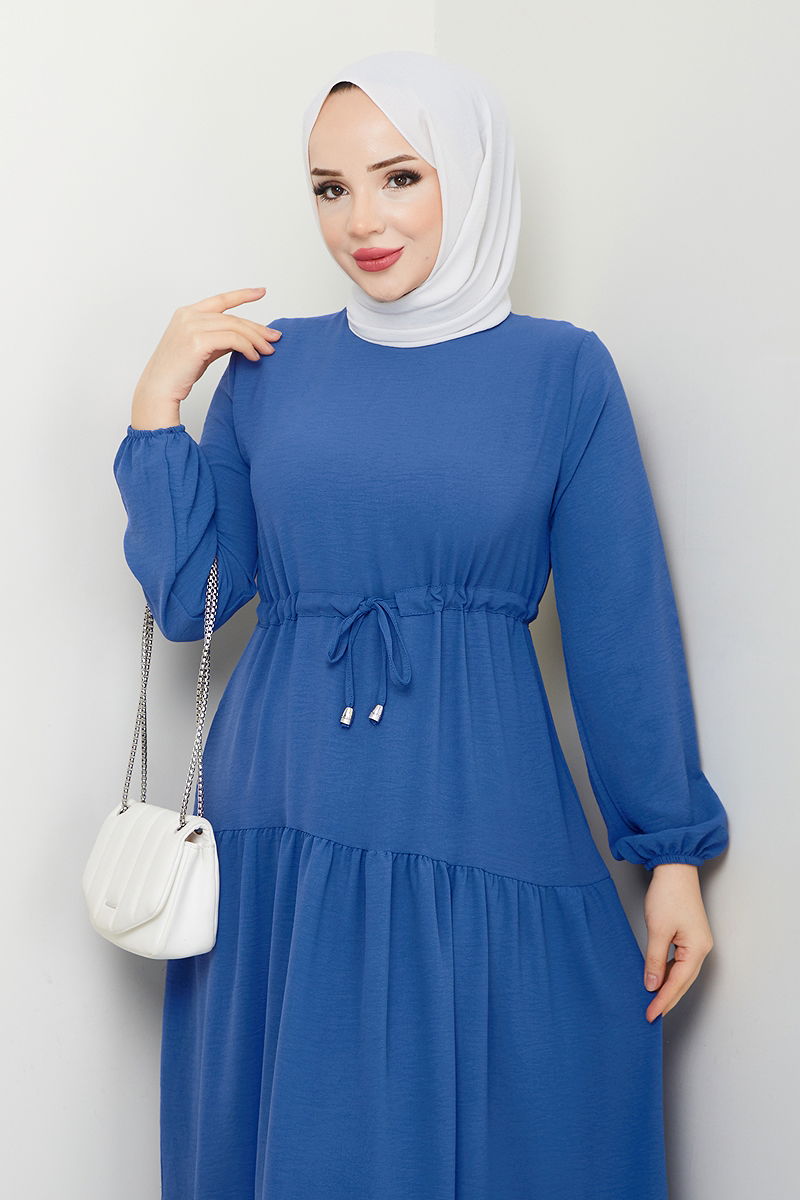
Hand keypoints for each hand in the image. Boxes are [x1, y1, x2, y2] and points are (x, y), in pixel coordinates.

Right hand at [131, 287, 281, 426]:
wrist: (159, 389)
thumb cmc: (178, 372)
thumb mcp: (201, 349)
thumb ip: (218, 338)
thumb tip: (243, 338)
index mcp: (187, 313)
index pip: (221, 299)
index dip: (243, 294)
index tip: (261, 292)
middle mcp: (189, 315)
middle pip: (233, 317)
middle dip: (257, 328)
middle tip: (275, 337)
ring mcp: (192, 326)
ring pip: (235, 327)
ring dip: (256, 340)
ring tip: (267, 351)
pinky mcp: (198, 341)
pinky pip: (233, 340)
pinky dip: (247, 348)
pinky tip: (254, 357)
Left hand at [642, 863, 714, 1021]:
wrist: (674, 868)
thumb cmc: (668, 894)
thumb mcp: (658, 929)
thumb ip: (655, 959)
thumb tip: (653, 985)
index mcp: (697, 949)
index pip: (678, 983)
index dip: (663, 1000)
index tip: (650, 1014)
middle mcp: (701, 948)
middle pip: (683, 982)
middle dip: (667, 999)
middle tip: (651, 1015)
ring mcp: (697, 942)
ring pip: (682, 973)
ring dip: (668, 988)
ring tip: (653, 1002)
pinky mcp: (689, 936)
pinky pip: (679, 962)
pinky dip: (668, 973)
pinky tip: (658, 979)